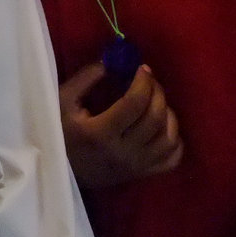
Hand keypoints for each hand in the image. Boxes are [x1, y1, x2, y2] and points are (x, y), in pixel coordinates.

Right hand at [59, 62, 183, 188]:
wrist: (60, 169)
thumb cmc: (59, 132)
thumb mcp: (63, 100)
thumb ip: (87, 78)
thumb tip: (113, 62)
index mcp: (100, 133)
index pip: (134, 103)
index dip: (143, 82)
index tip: (142, 68)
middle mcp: (122, 152)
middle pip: (154, 118)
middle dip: (157, 92)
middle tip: (150, 80)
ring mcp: (135, 166)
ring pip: (168, 139)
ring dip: (168, 114)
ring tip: (157, 101)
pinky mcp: (142, 174)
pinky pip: (172, 159)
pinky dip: (175, 140)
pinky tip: (165, 126)